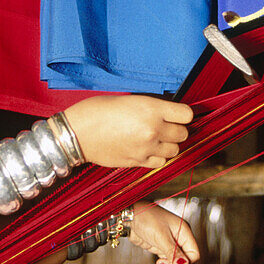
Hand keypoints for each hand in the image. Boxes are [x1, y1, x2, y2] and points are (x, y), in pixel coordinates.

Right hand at [63, 95, 192, 168]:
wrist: (76, 133)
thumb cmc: (96, 111)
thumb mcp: (128, 100)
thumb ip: (151, 108)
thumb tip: (168, 115)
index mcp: (151, 109)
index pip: (186, 114)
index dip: (182, 114)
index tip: (177, 114)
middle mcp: (153, 129)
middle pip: (183, 134)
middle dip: (176, 129)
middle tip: (165, 126)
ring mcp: (146, 148)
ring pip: (174, 150)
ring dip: (168, 144)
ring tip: (155, 138)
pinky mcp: (138, 162)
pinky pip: (160, 162)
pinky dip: (157, 157)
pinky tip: (147, 149)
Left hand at [128, 202, 199, 263]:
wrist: (129, 215)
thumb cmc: (146, 218)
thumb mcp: (161, 236)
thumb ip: (173, 252)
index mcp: (184, 232)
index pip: (194, 253)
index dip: (186, 263)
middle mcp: (179, 237)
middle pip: (186, 259)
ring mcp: (170, 242)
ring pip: (177, 261)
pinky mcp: (161, 246)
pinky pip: (168, 259)